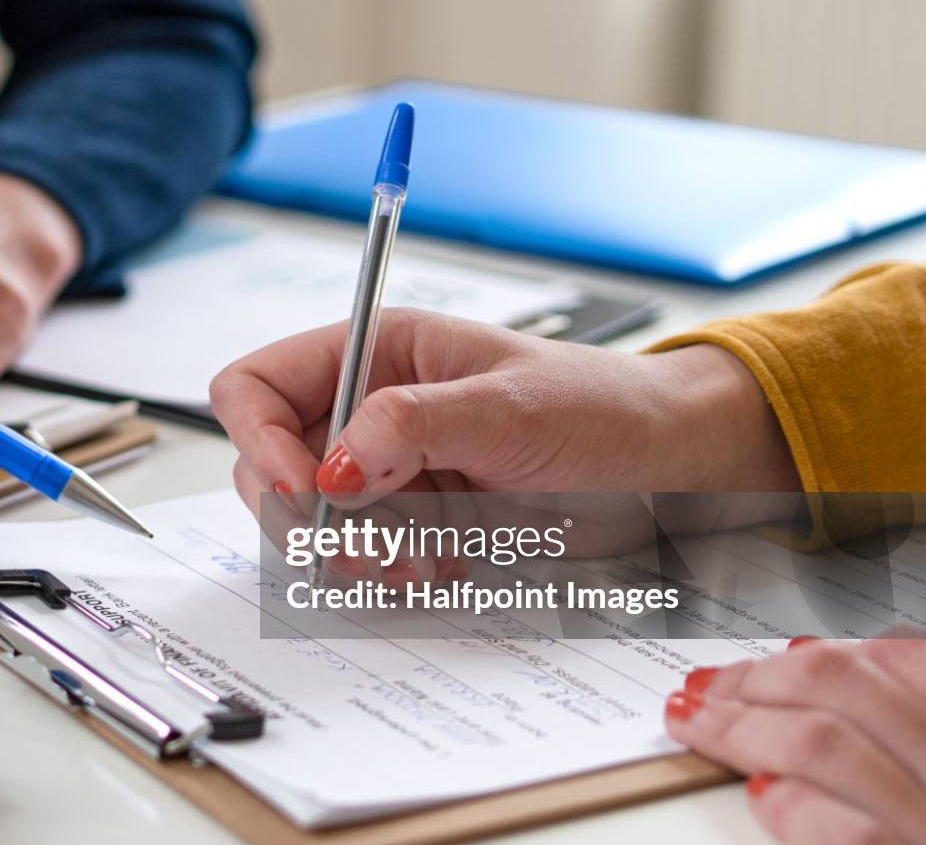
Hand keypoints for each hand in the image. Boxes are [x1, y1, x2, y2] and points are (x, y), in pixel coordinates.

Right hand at [209, 309, 799, 534]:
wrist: (668, 470)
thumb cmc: (602, 409)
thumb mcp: (507, 405)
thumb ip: (412, 426)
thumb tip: (332, 465)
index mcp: (373, 352)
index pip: (256, 385)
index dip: (259, 439)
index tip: (305, 489)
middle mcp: (366, 408)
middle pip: (268, 464)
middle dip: (307, 513)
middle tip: (364, 544)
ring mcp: (387, 469)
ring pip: (313, 523)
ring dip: (357, 550)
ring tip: (426, 550)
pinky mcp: (414, 520)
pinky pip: (363, 560)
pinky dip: (394, 573)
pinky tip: (449, 558)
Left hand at [666, 634, 925, 844]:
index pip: (910, 660)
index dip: (838, 650)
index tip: (791, 656)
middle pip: (842, 688)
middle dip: (761, 677)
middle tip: (717, 684)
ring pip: (818, 747)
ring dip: (742, 727)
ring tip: (701, 722)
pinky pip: (834, 833)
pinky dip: (789, 807)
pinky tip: (758, 795)